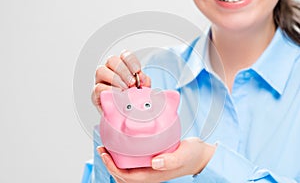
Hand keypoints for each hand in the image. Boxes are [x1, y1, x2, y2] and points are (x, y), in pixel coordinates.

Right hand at [92, 50, 150, 109]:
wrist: (127, 116)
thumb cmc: (134, 100)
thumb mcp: (144, 89)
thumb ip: (144, 81)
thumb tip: (142, 77)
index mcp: (122, 67)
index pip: (124, 55)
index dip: (131, 61)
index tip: (137, 71)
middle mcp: (109, 71)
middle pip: (112, 60)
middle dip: (123, 71)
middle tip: (132, 83)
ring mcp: (101, 81)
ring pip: (101, 70)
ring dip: (115, 79)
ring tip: (124, 89)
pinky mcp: (96, 95)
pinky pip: (98, 88)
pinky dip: (108, 90)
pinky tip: (117, 95)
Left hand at [97, 138, 215, 182]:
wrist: (200, 156)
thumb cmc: (193, 156)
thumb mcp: (183, 155)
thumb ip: (171, 160)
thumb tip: (155, 163)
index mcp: (153, 175)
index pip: (126, 176)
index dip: (112, 166)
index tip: (105, 153)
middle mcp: (149, 174)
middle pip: (122, 176)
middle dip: (109, 165)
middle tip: (103, 149)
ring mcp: (150, 169)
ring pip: (126, 171)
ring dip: (115, 162)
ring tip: (109, 148)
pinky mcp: (152, 162)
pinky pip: (133, 164)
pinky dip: (124, 157)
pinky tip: (123, 145)